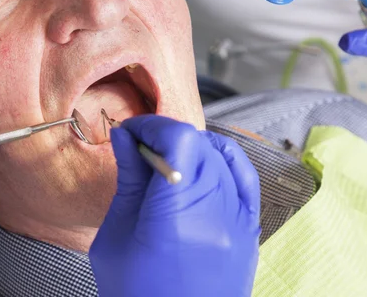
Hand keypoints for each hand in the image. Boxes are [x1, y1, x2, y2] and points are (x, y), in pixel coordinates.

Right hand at [89, 115, 260, 296]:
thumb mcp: (116, 240)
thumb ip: (128, 182)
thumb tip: (125, 138)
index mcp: (179, 217)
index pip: (180, 139)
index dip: (152, 126)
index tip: (130, 133)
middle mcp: (219, 214)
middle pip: (201, 143)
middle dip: (167, 136)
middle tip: (141, 150)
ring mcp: (241, 223)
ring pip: (222, 156)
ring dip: (192, 148)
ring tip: (167, 163)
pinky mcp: (250, 231)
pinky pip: (243, 177)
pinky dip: (221, 162)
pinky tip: (200, 166)